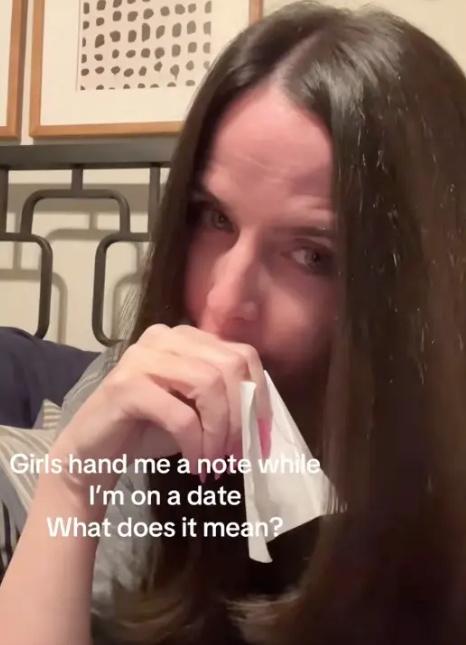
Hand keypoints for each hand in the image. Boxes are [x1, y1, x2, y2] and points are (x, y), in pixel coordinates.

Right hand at [48, 324, 271, 501]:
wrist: (92, 454)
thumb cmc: (147, 430)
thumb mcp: (197, 410)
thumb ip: (225, 400)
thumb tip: (263, 417)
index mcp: (186, 338)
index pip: (242, 355)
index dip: (260, 395)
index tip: (262, 434)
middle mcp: (165, 337)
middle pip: (229, 367)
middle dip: (241, 417)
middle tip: (237, 454)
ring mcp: (143, 357)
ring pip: (209, 386)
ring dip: (219, 433)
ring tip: (215, 462)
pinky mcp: (126, 385)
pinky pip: (180, 415)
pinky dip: (195, 445)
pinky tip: (195, 465)